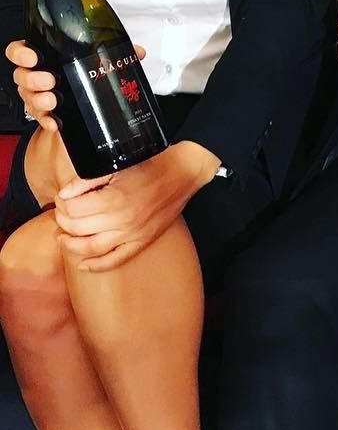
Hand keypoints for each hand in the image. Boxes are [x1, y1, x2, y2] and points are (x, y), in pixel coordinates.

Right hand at [7, 39, 147, 133]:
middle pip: (22, 75)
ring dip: (39, 99)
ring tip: (53, 101)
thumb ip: (115, 55)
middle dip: (33, 78)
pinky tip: (55, 122)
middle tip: (51, 80)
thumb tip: (138, 52)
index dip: (21, 52)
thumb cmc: (85, 80)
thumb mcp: (97, 65)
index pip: (22, 51)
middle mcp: (38, 76)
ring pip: (28, 96)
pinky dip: (47, 120)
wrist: (83, 112)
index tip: (33, 57)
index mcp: (47, 58)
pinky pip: (39, 118)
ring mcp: (38, 96)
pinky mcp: (44, 115)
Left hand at [53, 141, 220, 271]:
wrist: (184, 171)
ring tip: (64, 236)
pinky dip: (97, 265)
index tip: (62, 198)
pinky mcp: (143, 240)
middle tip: (63, 212)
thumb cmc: (153, 163)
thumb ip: (87, 180)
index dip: (61, 203)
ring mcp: (132, 233)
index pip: (71, 209)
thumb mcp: (116, 164)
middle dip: (63, 220)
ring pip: (90, 248)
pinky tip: (84, 264)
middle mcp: (122, 219)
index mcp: (114, 198)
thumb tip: (65, 194)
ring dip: (71, 244)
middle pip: (76, 228)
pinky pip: (116, 259)